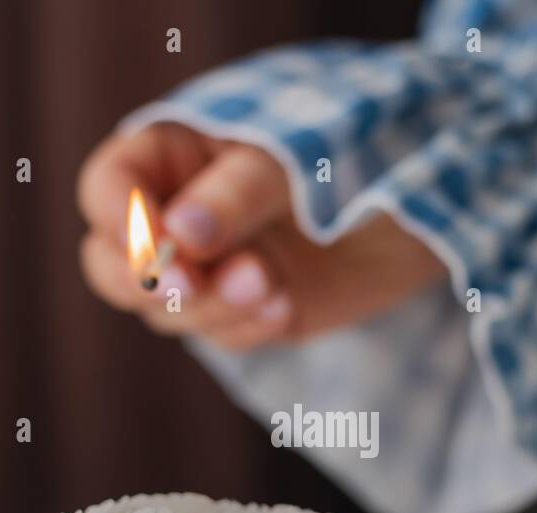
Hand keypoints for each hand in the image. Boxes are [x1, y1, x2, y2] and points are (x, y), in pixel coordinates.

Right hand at [77, 122, 445, 350]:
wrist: (426, 206)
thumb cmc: (355, 154)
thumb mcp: (291, 160)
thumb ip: (234, 195)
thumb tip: (178, 235)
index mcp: (174, 154)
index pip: (110, 188)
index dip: (121, 220)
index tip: (161, 244)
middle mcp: (177, 213)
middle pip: (114, 264)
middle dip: (151, 281)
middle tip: (189, 285)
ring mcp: (208, 267)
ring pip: (167, 310)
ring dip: (212, 305)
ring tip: (271, 284)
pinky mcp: (244, 310)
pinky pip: (220, 333)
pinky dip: (247, 326)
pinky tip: (287, 304)